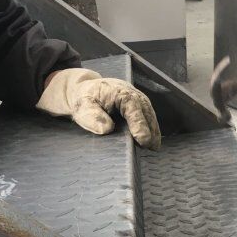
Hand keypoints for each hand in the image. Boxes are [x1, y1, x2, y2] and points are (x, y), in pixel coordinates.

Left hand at [37, 68, 160, 149]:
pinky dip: (152, 130)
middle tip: (150, 147)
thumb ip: (93, 117)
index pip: (133, 109)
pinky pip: (150, 118)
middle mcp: (133, 94)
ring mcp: (139, 100)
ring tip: (153, 147)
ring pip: (150, 116)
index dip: (139, 124)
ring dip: (153, 132)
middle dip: (150, 130)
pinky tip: (152, 143)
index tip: (142, 139)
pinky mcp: (141, 106)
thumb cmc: (86, 99)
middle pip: (146, 113)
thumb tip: (108, 129)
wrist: (89, 89)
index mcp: (120, 93)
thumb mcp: (83, 107)